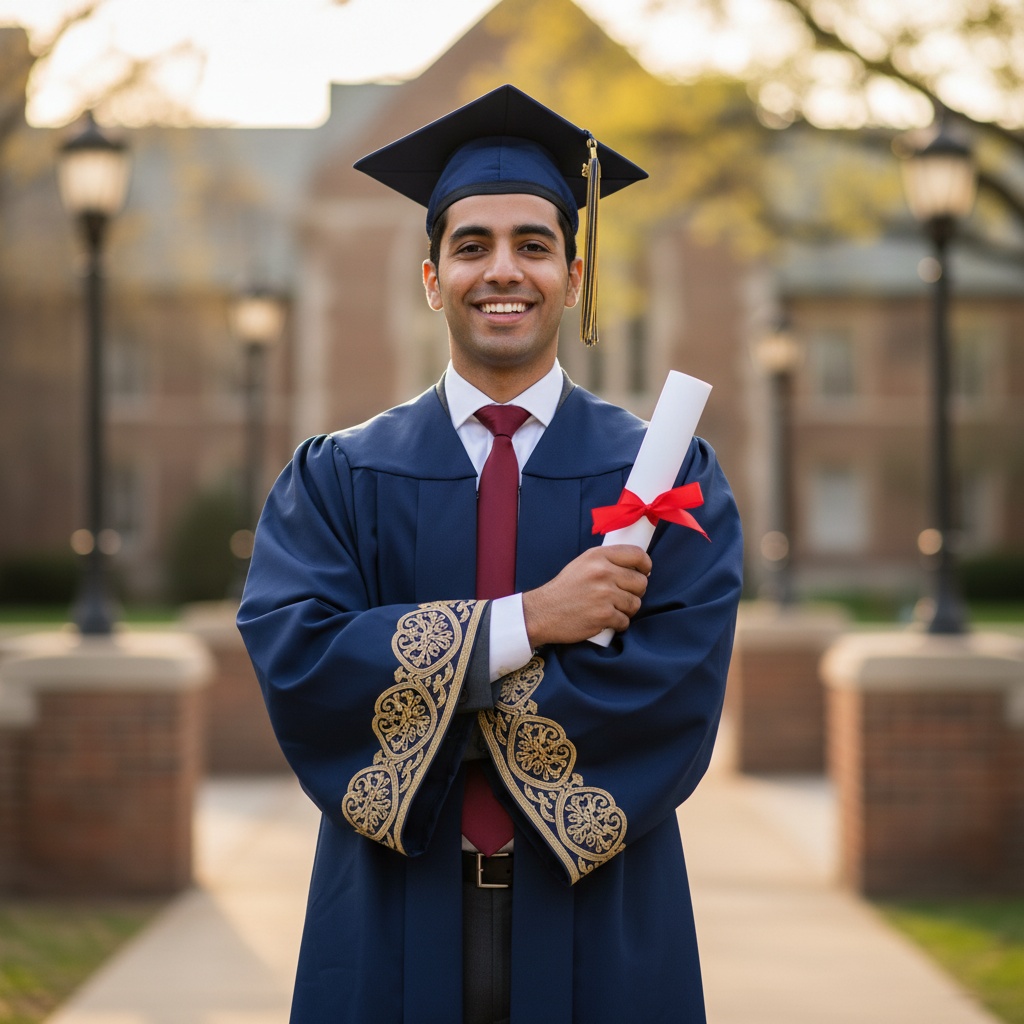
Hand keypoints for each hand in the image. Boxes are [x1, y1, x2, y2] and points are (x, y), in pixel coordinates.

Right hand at [522, 545, 651, 647]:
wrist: (542, 612)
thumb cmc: (564, 589)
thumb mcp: (582, 564)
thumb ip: (607, 561)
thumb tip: (637, 567)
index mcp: (598, 556)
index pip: (637, 554)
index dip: (645, 565)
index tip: (644, 572)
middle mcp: (603, 572)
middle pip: (641, 582)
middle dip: (635, 592)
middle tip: (622, 596)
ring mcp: (604, 594)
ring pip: (635, 603)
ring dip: (626, 610)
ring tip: (611, 609)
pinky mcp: (604, 615)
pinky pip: (625, 621)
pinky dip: (617, 624)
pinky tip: (605, 621)